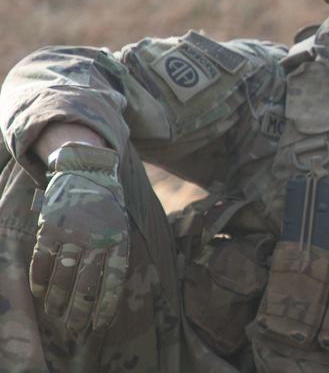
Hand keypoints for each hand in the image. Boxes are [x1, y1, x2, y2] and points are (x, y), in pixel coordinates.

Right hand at [31, 143, 129, 331]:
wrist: (88, 170)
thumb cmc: (107, 207)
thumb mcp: (120, 227)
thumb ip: (114, 255)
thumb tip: (107, 295)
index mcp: (119, 238)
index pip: (114, 280)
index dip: (106, 305)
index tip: (99, 325)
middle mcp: (98, 237)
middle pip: (87, 283)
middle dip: (80, 309)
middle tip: (74, 326)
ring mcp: (73, 231)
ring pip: (63, 275)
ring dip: (57, 298)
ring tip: (56, 312)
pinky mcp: (52, 225)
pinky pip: (43, 259)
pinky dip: (39, 278)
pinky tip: (39, 292)